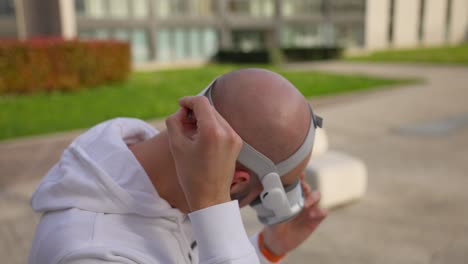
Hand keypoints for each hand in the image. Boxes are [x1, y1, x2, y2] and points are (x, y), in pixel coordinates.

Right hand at [165, 96, 242, 211]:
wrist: (210, 197)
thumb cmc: (190, 174)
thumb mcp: (176, 146)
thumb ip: (175, 121)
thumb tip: (181, 111)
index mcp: (213, 132)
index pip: (201, 103)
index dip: (188, 101)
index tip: (180, 105)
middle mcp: (227, 132)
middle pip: (209, 108)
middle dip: (195, 111)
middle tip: (182, 121)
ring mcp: (235, 137)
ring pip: (216, 117)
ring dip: (203, 118)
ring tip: (190, 132)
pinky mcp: (237, 143)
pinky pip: (223, 127)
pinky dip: (211, 127)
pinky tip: (201, 138)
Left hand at [261, 172, 326, 255]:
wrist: (278, 241)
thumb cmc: (274, 224)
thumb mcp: (272, 215)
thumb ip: (275, 207)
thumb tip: (274, 198)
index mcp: (290, 196)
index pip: (296, 182)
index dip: (298, 176)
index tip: (298, 174)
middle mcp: (301, 199)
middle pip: (307, 187)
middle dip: (305, 186)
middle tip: (302, 189)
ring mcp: (309, 208)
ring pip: (317, 196)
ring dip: (313, 197)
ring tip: (305, 205)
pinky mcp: (315, 219)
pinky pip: (323, 212)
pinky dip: (320, 211)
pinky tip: (312, 215)